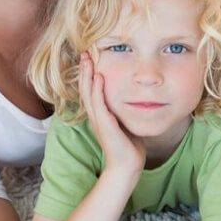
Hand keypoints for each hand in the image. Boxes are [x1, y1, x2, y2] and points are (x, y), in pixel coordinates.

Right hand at [78, 52, 145, 173]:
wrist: (127, 166)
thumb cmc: (128, 146)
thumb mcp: (125, 123)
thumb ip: (124, 111)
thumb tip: (135, 98)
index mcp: (100, 115)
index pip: (91, 91)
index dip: (88, 74)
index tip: (90, 58)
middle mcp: (96, 116)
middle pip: (86, 89)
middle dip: (85, 70)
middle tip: (84, 53)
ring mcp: (99, 121)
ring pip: (89, 94)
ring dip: (88, 76)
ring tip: (87, 60)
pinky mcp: (106, 126)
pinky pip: (100, 105)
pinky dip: (97, 91)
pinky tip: (98, 78)